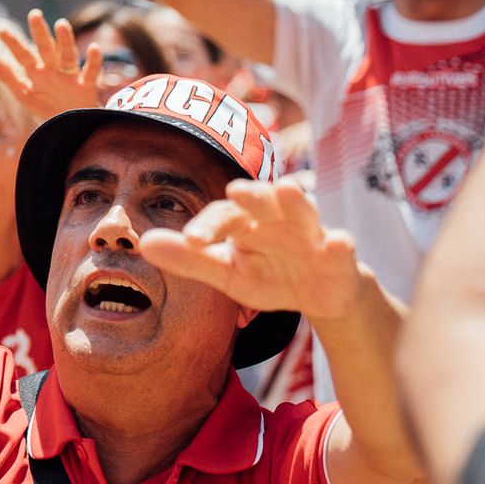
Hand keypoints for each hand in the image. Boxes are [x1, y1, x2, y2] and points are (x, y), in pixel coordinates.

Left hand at [0, 12, 101, 119]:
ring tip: (61, 24)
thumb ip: (6, 75)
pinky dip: (94, 61)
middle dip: (40, 33)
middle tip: (34, 14)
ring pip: (68, 56)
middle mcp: (53, 70)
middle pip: (46, 49)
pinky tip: (94, 48)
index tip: (0, 30)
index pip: (23, 55)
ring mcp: (70, 76)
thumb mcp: (23, 93)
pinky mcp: (86, 86)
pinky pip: (90, 72)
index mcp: (37, 72)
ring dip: (65, 41)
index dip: (12, 44)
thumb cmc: (45, 107)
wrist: (70, 127)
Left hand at [139, 179, 360, 321]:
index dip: (207, 226)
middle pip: (262, 200)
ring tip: (288, 190)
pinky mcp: (339, 253)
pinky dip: (340, 243)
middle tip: (236, 191)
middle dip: (251, 195)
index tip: (192, 241)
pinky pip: (341, 245)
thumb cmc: (267, 275)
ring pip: (303, 212)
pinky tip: (339, 242)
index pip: (222, 216)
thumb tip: (143, 244)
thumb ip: (189, 258)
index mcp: (245, 222)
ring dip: (296, 201)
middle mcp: (276, 218)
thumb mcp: (226, 272)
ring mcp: (310, 233)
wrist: (318, 294)